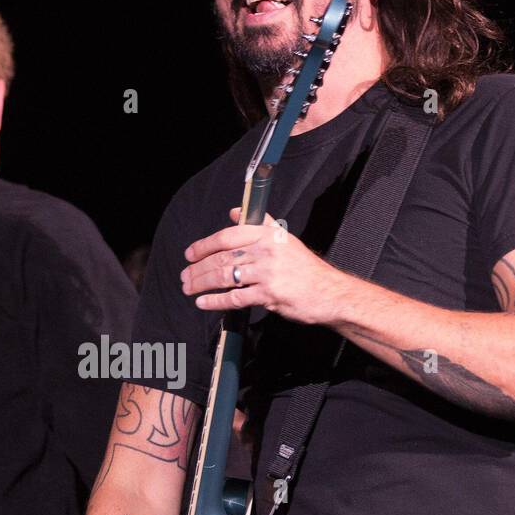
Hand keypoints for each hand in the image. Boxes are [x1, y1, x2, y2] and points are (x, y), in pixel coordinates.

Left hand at [180, 207, 347, 324]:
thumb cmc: (306, 269)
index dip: (205, 245)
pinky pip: (235, 298)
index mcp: (269, 235)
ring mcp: (268, 273)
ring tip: (189, 288)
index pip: (228, 236)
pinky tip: (204, 303)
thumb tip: (236, 211)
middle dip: (199, 268)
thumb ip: (260, 223)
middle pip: (223, 258)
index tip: (190, 253)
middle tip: (185, 276)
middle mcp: (267, 251)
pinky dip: (216, 301)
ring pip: (226, 277)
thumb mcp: (285, 239)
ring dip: (202, 283)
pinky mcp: (269, 295)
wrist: (330, 293)